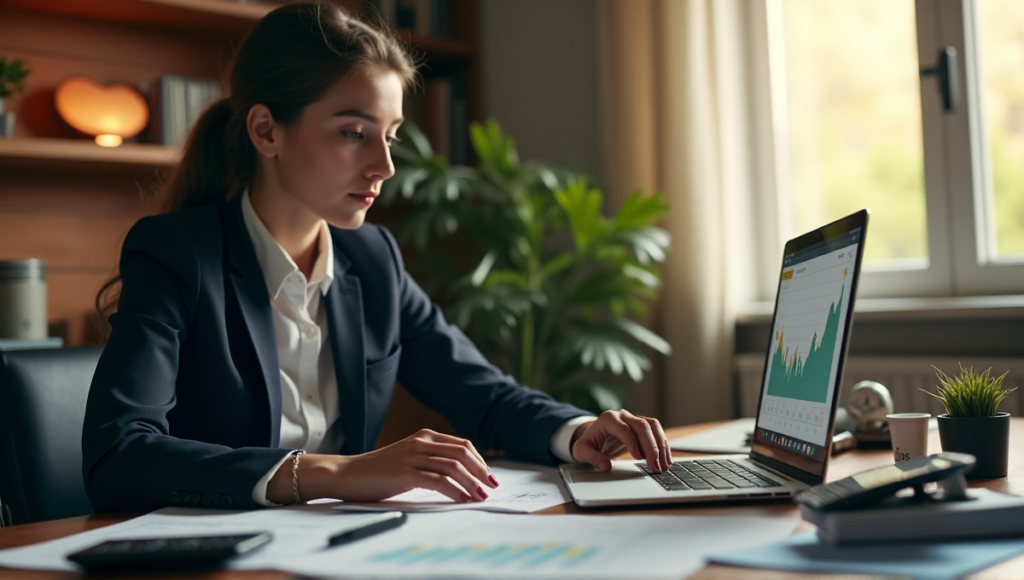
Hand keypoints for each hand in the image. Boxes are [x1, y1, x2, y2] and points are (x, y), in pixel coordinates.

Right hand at [267, 429, 499, 503]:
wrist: (347, 474)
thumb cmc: (378, 471)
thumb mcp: (409, 458)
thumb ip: (431, 460)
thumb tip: (460, 477)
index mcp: (425, 436)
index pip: (462, 445)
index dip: (480, 461)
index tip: (490, 477)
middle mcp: (421, 442)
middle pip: (462, 454)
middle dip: (481, 472)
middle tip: (491, 488)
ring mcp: (413, 456)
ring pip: (453, 467)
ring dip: (472, 483)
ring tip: (480, 497)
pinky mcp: (405, 473)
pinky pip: (437, 481)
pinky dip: (454, 491)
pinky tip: (461, 500)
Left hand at [569, 410, 672, 472]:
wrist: (593, 437)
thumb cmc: (587, 443)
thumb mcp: (582, 451)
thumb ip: (592, 458)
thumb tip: (605, 466)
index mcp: (608, 419)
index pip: (623, 428)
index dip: (632, 442)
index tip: (638, 457)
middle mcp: (622, 415)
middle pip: (642, 426)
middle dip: (651, 447)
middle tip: (655, 466)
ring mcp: (633, 419)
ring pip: (652, 426)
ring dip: (661, 445)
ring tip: (664, 464)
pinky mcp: (642, 426)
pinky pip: (656, 431)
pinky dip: (663, 444)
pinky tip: (666, 459)